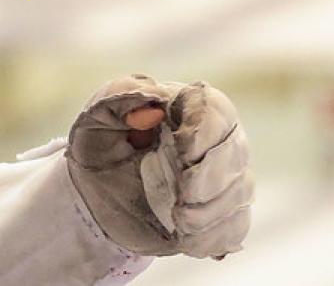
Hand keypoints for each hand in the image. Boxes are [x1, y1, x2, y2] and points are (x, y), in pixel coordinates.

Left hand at [65, 75, 252, 258]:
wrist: (95, 193)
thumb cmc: (98, 145)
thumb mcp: (95, 116)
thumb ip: (118, 97)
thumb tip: (154, 103)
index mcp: (183, 105)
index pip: (214, 108)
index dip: (204, 130)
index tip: (180, 147)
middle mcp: (211, 137)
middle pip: (234, 150)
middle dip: (210, 177)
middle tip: (181, 195)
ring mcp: (221, 176)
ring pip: (238, 191)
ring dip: (210, 211)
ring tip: (177, 218)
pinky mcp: (221, 213)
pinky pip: (234, 226)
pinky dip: (212, 236)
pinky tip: (186, 237)